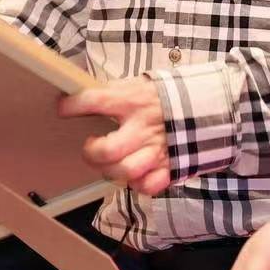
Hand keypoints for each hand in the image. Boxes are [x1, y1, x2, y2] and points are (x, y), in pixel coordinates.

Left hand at [59, 77, 169, 195]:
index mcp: (133, 100)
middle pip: (108, 150)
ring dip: (111, 170)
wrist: (205, 105)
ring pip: (126, 171)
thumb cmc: (162, 97)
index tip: (63, 108)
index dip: (73, 105)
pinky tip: (133, 173)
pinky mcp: (169, 166)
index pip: (94, 100)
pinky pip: (148, 185)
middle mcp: (143, 126)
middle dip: (91, 153)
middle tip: (90, 147)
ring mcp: (157, 149)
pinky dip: (137, 184)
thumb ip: (113, 93)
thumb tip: (80, 97)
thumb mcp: (138, 84)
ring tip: (109, 163)